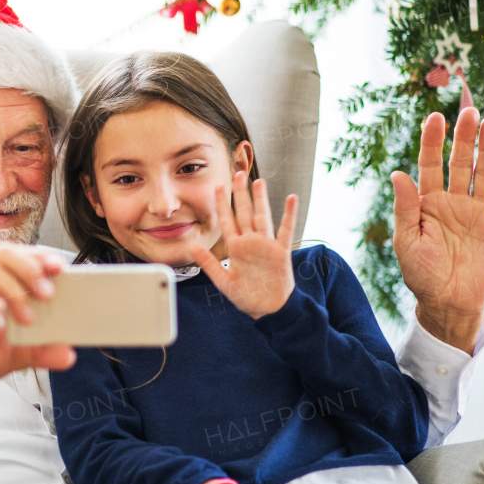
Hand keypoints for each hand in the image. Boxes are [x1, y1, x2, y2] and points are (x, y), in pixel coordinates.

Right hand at [0, 243, 75, 411]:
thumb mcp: (14, 358)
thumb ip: (40, 353)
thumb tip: (69, 354)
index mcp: (1, 291)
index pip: (21, 259)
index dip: (40, 258)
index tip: (61, 268)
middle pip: (4, 254)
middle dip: (30, 267)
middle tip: (47, 293)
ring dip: (13, 288)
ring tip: (27, 316)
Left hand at [188, 172, 298, 318]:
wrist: (269, 310)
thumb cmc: (247, 297)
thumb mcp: (223, 281)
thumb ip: (208, 263)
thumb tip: (192, 246)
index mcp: (236, 248)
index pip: (227, 221)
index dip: (223, 204)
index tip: (218, 187)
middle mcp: (250, 242)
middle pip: (244, 213)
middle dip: (240, 194)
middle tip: (237, 174)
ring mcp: (266, 245)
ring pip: (263, 217)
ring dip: (261, 199)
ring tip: (258, 181)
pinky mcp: (281, 252)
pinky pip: (286, 230)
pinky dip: (289, 215)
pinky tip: (291, 199)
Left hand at [391, 109, 483, 352]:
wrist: (448, 303)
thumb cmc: (420, 274)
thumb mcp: (406, 240)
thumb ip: (405, 207)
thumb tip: (396, 173)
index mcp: (427, 203)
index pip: (429, 164)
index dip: (432, 141)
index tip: (434, 117)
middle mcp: (452, 202)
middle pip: (459, 162)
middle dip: (463, 138)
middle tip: (468, 111)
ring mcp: (476, 212)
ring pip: (483, 173)